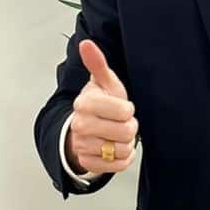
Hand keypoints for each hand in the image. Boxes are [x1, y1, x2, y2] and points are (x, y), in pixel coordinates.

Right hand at [66, 39, 138, 174]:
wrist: (84, 129)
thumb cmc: (101, 105)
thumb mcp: (104, 84)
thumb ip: (98, 64)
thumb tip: (86, 44)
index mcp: (85, 103)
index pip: (124, 111)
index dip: (127, 110)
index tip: (121, 108)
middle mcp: (81, 125)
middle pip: (126, 132)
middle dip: (128, 127)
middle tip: (120, 122)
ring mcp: (83, 146)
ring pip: (123, 150)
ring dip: (126, 143)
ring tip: (116, 135)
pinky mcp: (89, 163)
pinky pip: (119, 165)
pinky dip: (122, 158)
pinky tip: (115, 148)